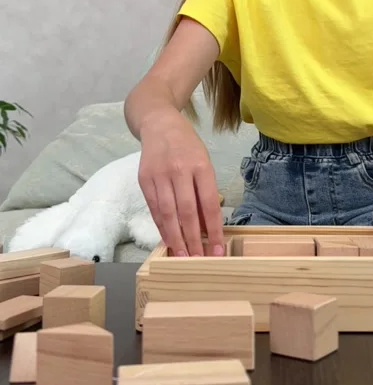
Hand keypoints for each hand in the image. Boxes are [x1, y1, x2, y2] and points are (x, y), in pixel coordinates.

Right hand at [138, 108, 224, 257]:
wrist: (159, 124)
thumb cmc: (187, 146)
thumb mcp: (204, 163)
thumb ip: (205, 192)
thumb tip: (207, 227)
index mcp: (200, 166)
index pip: (209, 204)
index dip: (213, 230)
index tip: (217, 250)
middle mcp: (179, 170)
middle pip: (187, 211)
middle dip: (193, 240)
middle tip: (198, 260)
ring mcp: (159, 174)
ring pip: (167, 213)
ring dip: (175, 238)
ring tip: (182, 256)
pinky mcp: (144, 179)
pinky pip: (153, 208)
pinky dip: (161, 226)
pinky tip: (168, 239)